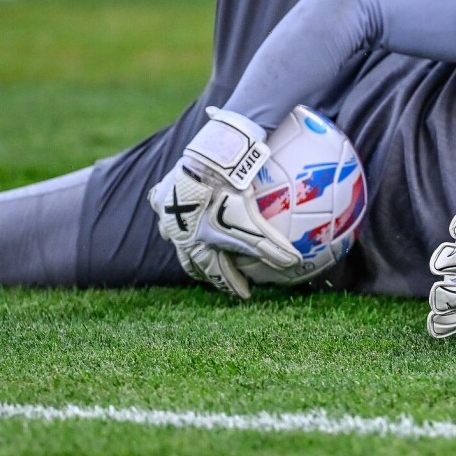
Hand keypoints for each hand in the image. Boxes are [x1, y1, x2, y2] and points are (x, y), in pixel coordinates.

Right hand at [151, 107, 300, 298]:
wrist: (205, 163)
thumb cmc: (228, 196)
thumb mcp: (252, 223)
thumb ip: (271, 245)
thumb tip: (295, 263)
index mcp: (199, 245)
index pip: (217, 272)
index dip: (232, 283)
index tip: (245, 292)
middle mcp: (179, 235)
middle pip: (191, 260)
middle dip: (203, 270)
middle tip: (214, 276)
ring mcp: (166, 214)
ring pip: (172, 234)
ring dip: (184, 241)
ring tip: (192, 241)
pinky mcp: (162, 192)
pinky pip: (160, 202)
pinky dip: (167, 208)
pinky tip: (171, 204)